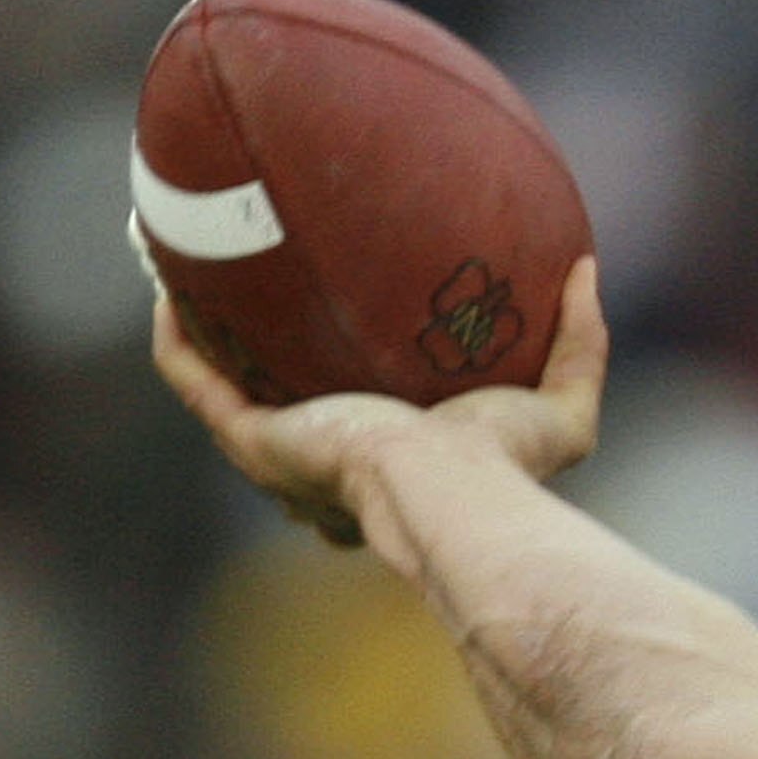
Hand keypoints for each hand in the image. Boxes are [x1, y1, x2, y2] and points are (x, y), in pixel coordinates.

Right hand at [151, 257, 607, 547]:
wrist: (447, 488)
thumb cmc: (505, 465)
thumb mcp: (562, 406)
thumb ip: (582, 343)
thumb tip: (588, 270)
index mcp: (390, 469)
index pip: (361, 441)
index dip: (345, 392)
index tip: (345, 331)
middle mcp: (327, 468)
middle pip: (283, 413)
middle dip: (262, 360)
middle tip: (260, 293)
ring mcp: (281, 456)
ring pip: (221, 389)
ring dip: (200, 332)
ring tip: (189, 270)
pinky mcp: (249, 439)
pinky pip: (191, 376)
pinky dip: (176, 333)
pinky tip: (170, 282)